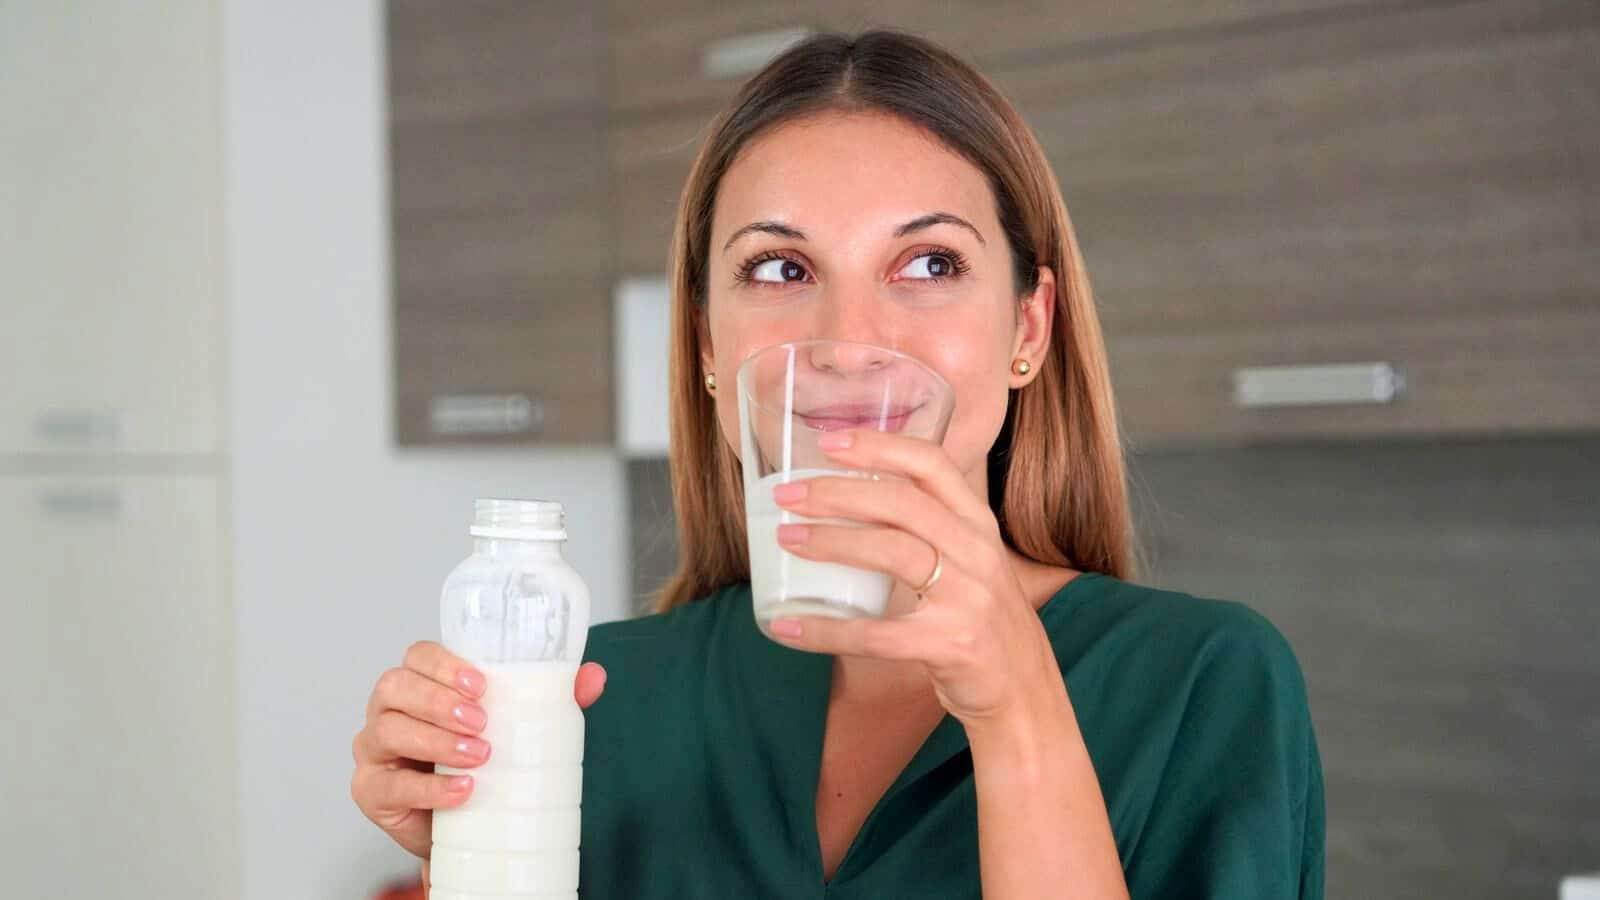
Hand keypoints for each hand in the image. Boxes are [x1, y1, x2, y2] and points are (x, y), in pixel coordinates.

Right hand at [350, 641, 606, 860]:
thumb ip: (553, 700)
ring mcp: (374, 749)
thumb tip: (593, 676)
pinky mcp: (372, 790)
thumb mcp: (517, 727)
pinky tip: (462, 790)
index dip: (443, 664)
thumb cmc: (482, 761)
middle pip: (394, 686)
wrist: (467, 825)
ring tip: (479, 755)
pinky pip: (390, 785)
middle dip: (438, 700)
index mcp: (420, 683)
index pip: (418, 656)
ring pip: (388, 730)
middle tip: (482, 722)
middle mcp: (389, 709)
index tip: (481, 684)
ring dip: (435, 740)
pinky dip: (429, 788)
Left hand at [766, 429, 1065, 723]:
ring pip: (893, 553)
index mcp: (979, 525)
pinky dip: (826, 629)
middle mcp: (978, 553)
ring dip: (832, 542)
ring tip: (786, 539)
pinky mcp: (951, 645)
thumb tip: (849, 504)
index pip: (931, 465)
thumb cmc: (983, 623)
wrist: (1027, 696)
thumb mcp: (971, 564)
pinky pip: (876, 634)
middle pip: (903, 503)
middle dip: (839, 492)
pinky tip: (786, 627)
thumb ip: (929, 533)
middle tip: (788, 494)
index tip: (830, 441)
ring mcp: (969, 599)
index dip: (880, 447)